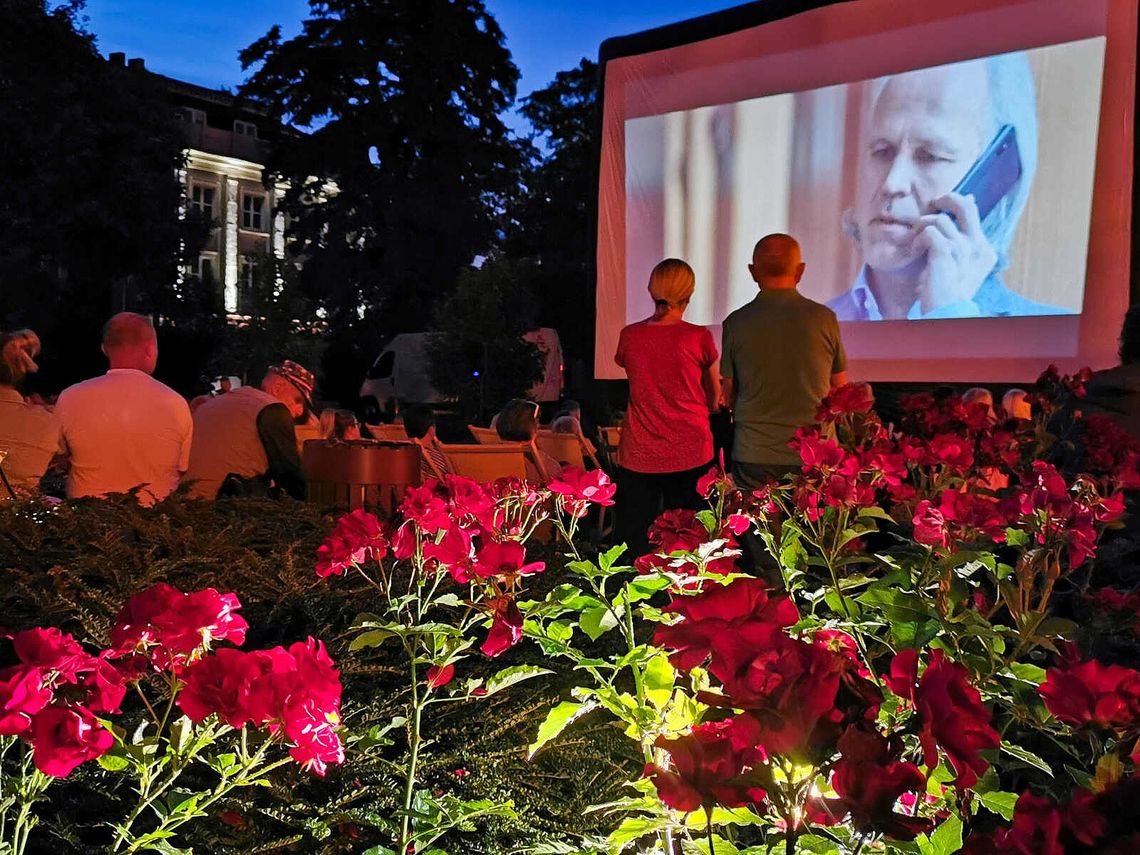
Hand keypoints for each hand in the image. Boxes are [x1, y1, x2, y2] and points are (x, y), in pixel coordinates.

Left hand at [913, 192, 996, 315]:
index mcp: (984, 250)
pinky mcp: (946, 253)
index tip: (939, 209)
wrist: (945, 314)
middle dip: (945, 199)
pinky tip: (915, 250)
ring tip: (917, 241)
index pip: (973, 212)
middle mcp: (978, 246)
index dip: (955, 204)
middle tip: (932, 207)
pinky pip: (929, 232)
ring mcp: (963, 249)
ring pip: (940, 219)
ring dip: (923, 226)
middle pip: (965, 205)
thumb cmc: (947, 292)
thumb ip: (963, 238)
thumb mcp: (960, 264)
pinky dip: (918, 239)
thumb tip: (969, 201)